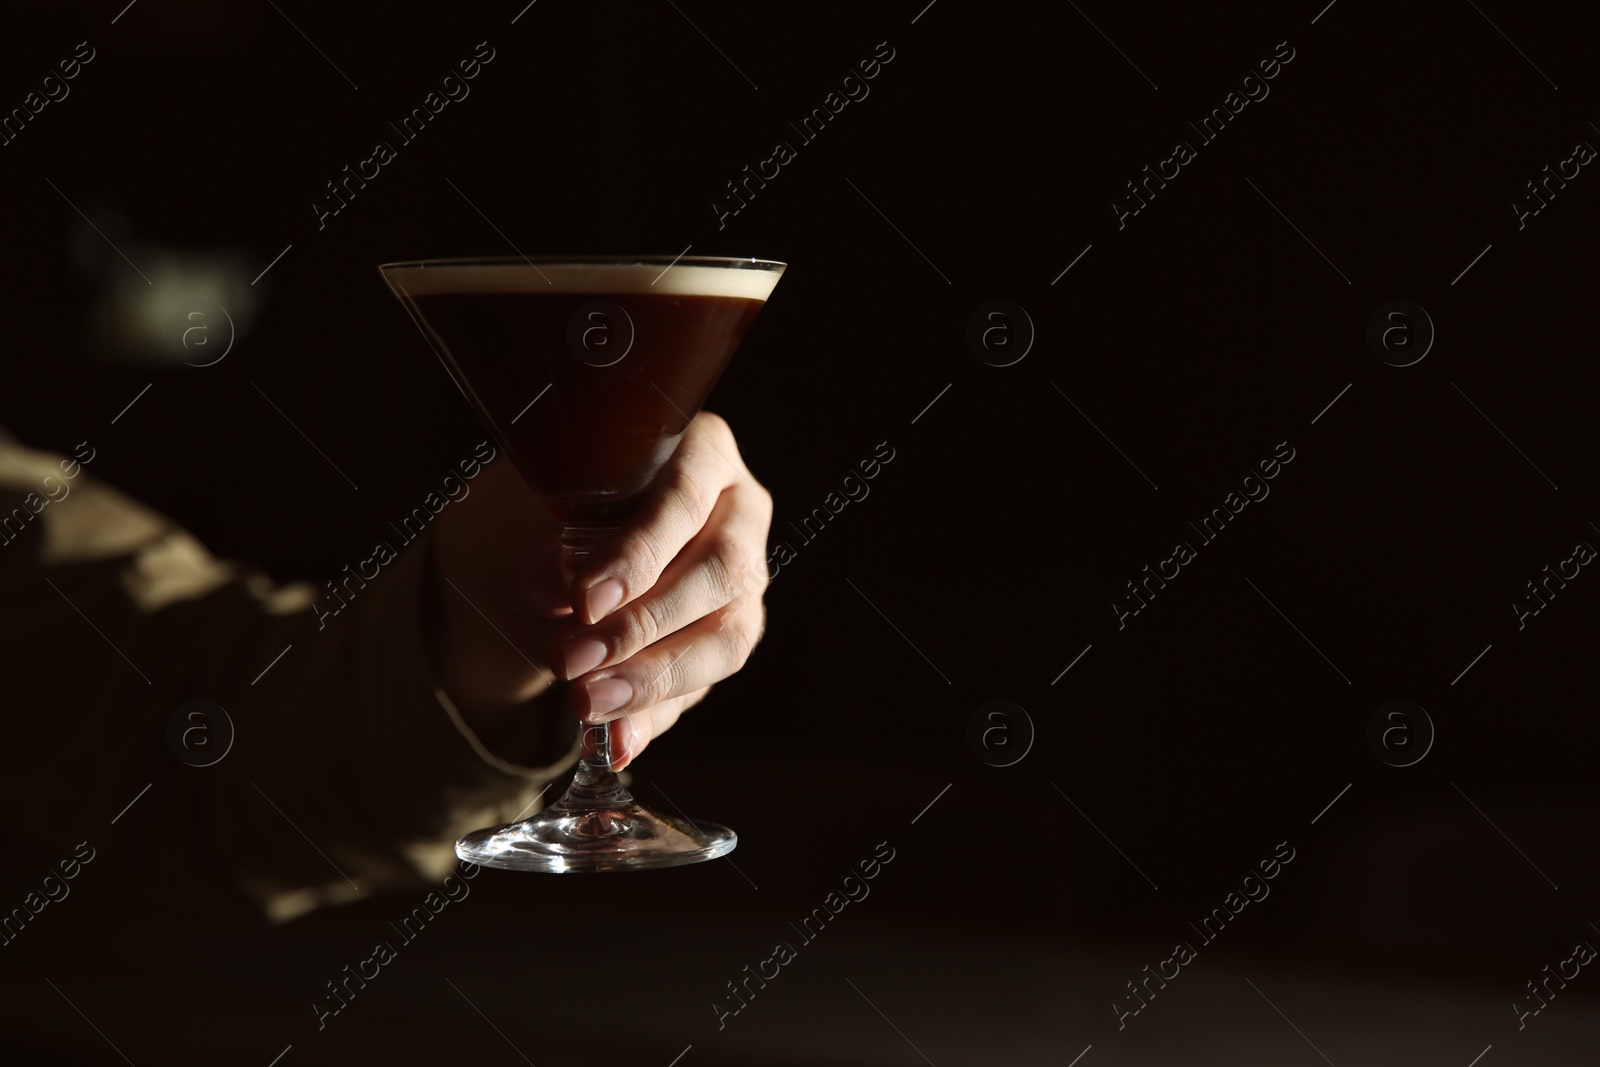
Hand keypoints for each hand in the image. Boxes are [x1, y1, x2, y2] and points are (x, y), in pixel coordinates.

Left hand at [428, 412, 772, 769]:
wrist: (542, 553)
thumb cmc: (545, 511)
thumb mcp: (526, 513)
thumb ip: (539, 546)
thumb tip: (555, 589)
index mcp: (701, 453)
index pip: (687, 495)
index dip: (642, 551)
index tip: (586, 598)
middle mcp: (738, 513)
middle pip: (721, 572)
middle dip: (644, 625)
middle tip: (575, 659)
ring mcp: (743, 579)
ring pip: (728, 637)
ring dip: (656, 678)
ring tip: (590, 703)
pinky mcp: (724, 639)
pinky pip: (701, 685)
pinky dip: (654, 715)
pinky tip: (617, 741)